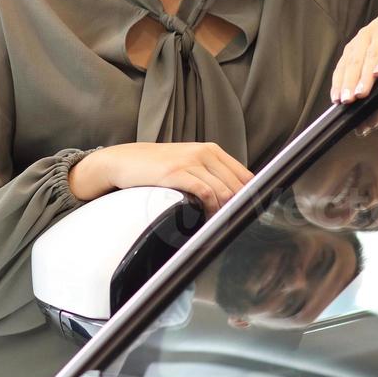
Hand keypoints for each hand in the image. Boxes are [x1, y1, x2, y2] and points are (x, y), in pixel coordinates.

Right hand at [68, 142, 254, 214]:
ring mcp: (190, 162)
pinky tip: (205, 219)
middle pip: (237, 186)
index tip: (251, 215)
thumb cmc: (157, 167)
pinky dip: (210, 210)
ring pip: (223, 192)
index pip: (245, 175)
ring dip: (223, 213)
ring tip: (218, 226)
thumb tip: (233, 200)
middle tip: (235, 226)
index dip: (252, 197)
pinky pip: (205, 194)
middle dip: (238, 208)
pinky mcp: (176, 173)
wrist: (124, 160)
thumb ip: (209, 175)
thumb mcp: (187, 163)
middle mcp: (205, 153)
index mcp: (211, 150)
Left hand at [331, 0, 377, 104]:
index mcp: (361, 43)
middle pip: (355, 61)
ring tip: (360, 92)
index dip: (339, 81)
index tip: (336, 99)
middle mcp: (368, 36)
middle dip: (349, 82)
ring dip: (364, 75)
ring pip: (370, 54)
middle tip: (346, 101)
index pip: (345, 64)